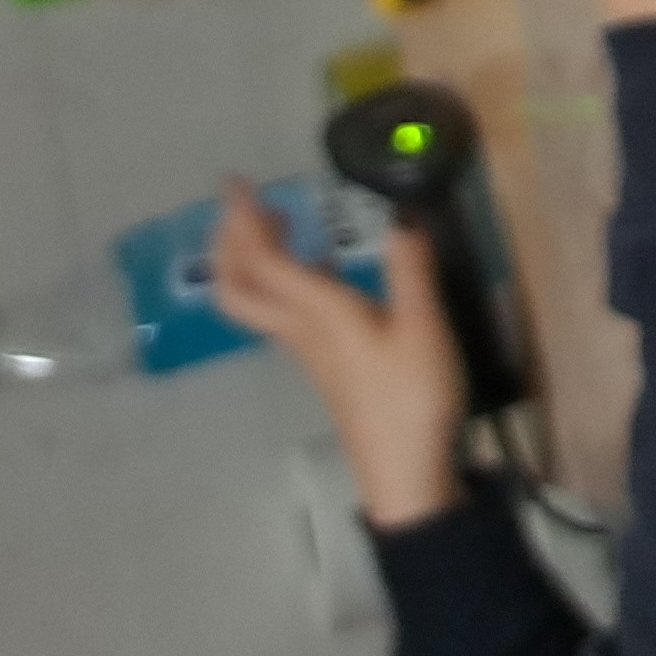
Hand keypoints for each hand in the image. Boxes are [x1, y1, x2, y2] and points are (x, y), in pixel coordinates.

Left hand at [210, 183, 466, 527]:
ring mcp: (309, 350)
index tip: (238, 183)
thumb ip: (411, 270)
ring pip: (257, 300)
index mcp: (320, 315)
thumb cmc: (412, 400)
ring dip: (253, 257)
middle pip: (241, 287)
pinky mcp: (325, 363)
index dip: (245, 221)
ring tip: (276, 223)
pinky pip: (283, 310)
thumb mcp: (423, 330)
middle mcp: (302, 330)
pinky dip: (284, 278)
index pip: (265, 262)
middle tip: (244, 202)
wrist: (405, 472)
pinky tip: (319, 266)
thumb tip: (401, 215)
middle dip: (232, 241)